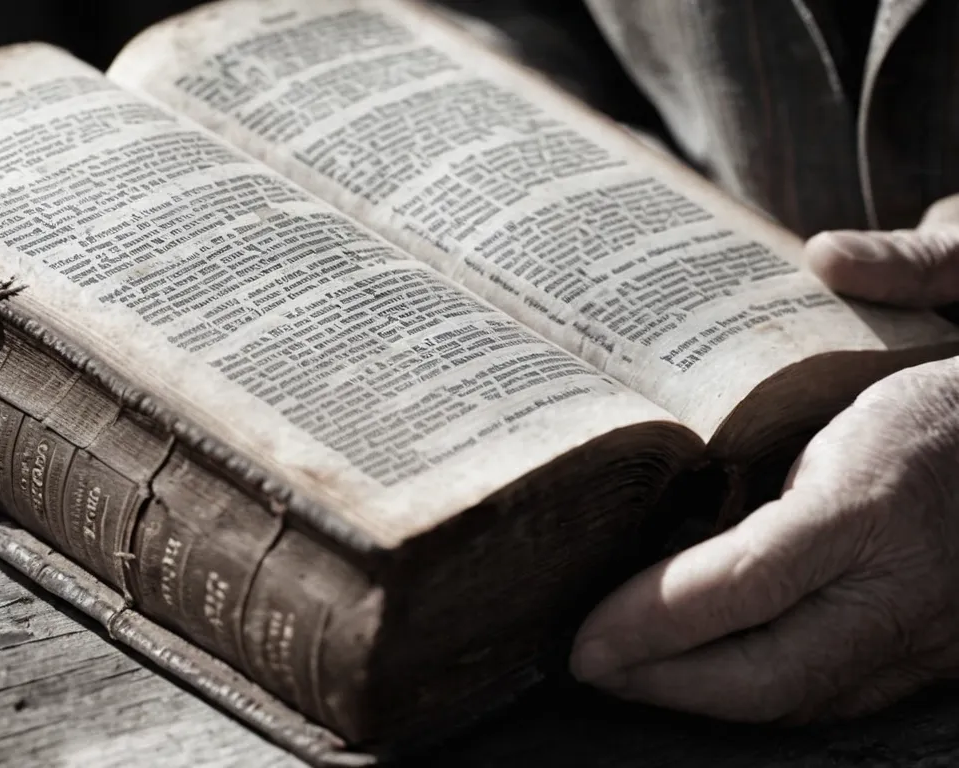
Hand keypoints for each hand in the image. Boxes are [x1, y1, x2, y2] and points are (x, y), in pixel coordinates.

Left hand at [568, 194, 958, 722]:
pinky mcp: (930, 654)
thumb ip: (905, 276)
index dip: (660, 619)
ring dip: (700, 697)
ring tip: (623, 671)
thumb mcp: (950, 310)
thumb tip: (827, 254)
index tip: (587, 636)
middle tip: (585, 664)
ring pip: (801, 698)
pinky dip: (754, 693)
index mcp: (884, 493)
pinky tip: (696, 673)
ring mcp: (926, 632)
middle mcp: (905, 581)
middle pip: (772, 671)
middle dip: (662, 682)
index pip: (753, 578)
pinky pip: (831, 695)